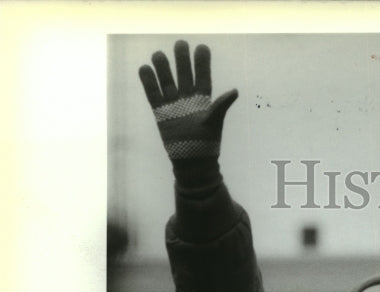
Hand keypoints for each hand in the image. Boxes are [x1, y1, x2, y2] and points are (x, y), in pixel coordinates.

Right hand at [138, 40, 237, 160]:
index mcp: (204, 99)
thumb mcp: (214, 121)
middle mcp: (188, 98)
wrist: (192, 160)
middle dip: (182, 59)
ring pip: (167, 80)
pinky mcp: (160, 111)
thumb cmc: (207, 142)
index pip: (203, 76)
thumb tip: (234, 91)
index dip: (202, 62)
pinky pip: (153, 93)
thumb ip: (220, 105)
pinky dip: (148, 81)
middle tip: (181, 44)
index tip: (202, 47)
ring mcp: (173, 103)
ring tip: (159, 55)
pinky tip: (145, 68)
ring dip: (163, 68)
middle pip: (184, 74)